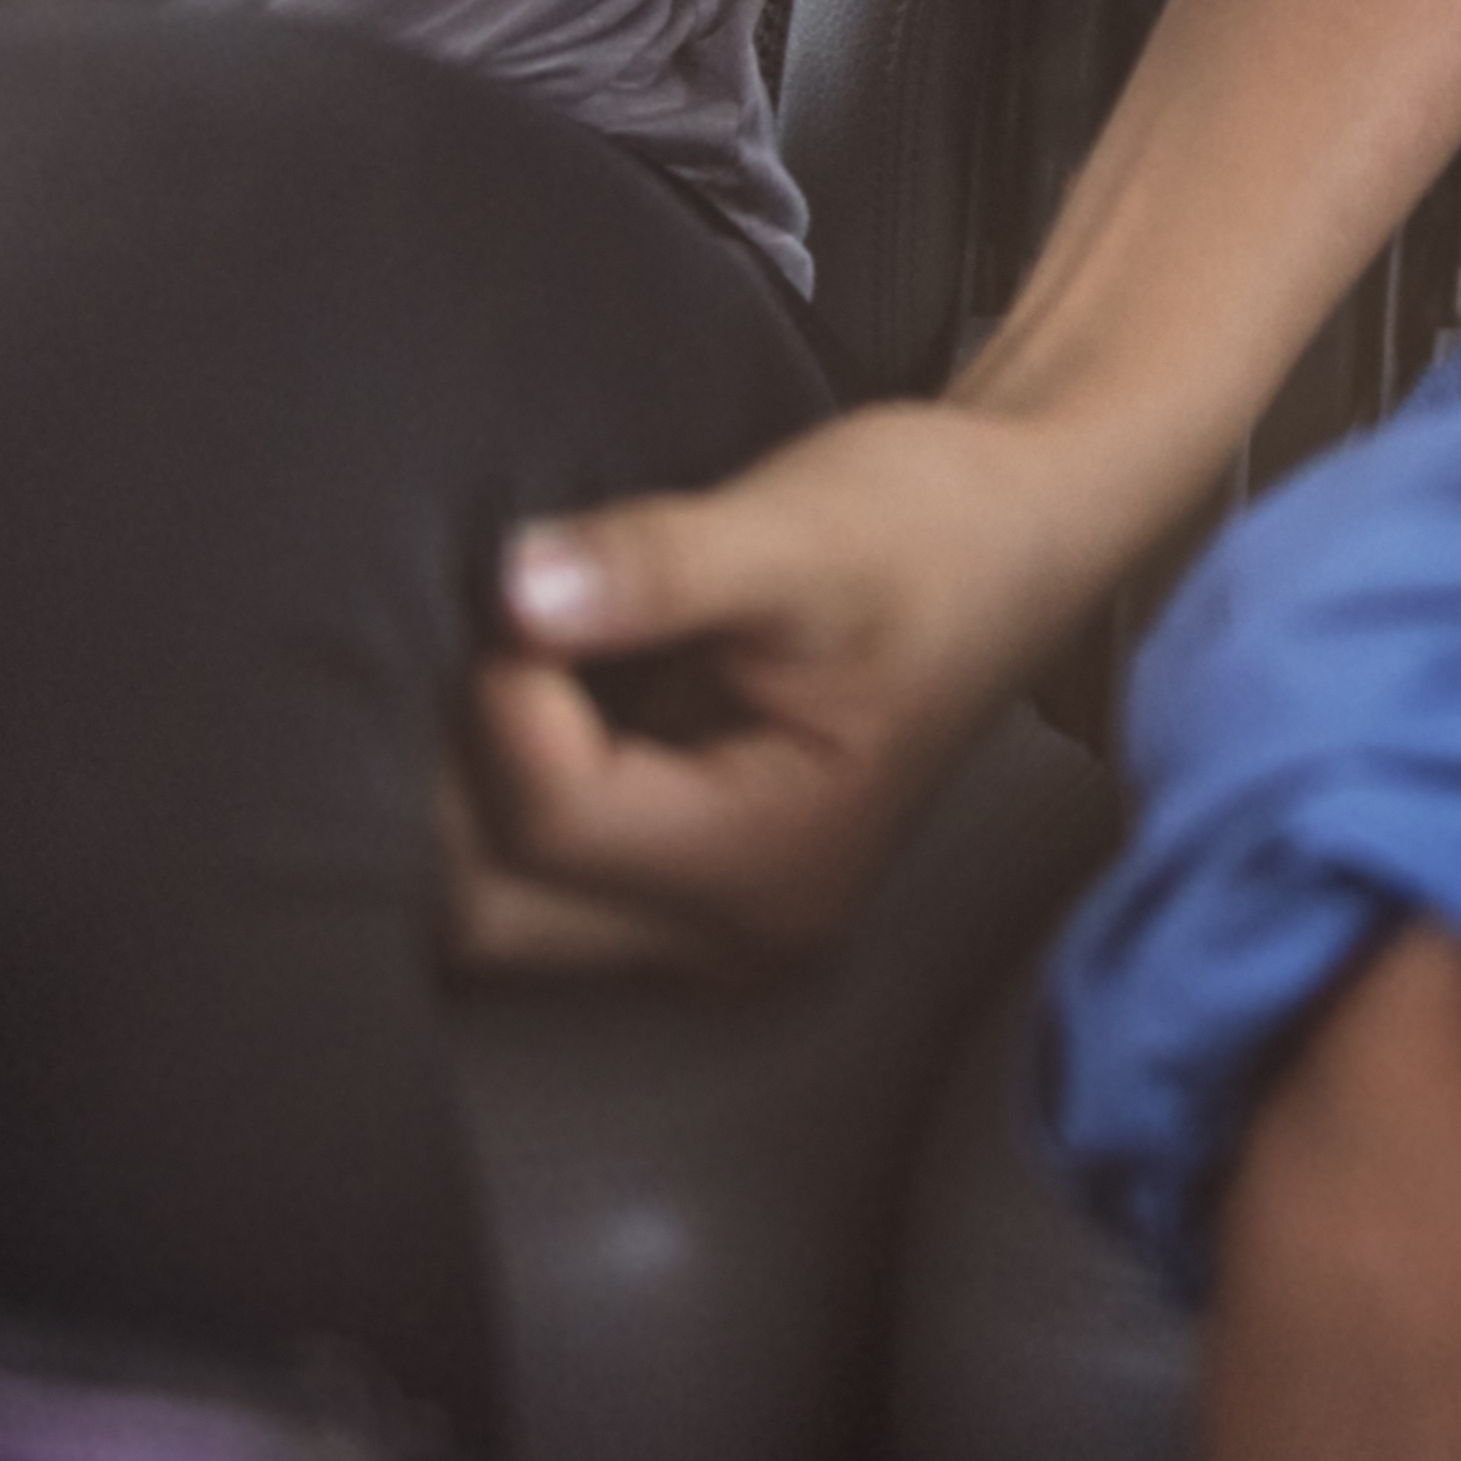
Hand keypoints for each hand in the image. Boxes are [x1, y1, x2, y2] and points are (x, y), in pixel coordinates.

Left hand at [446, 395, 1175, 977]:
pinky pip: (528, 875)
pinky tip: (522, 696)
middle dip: (442, 776)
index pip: (551, 819)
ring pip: (489, 904)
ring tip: (492, 662)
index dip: (503, 695)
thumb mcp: (803, 531)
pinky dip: (493, 796)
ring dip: (457, 793)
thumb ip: (658, 567)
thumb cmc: (932, 528)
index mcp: (772, 864)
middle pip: (487, 907)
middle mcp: (731, 933)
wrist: (1018, 530)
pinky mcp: (679, 881)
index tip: (530, 583)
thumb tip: (512, 589)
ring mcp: (702, 922)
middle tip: (464, 637)